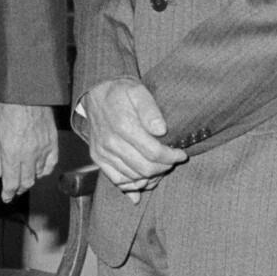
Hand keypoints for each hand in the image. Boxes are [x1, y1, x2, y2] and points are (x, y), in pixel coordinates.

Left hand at [0, 102, 56, 198]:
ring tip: (24, 179)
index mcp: (11, 153)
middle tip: (14, 190)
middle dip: (18, 189)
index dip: (8, 193)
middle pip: (25, 181)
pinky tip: (39, 169)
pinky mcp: (53, 143)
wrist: (26, 93)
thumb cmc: (7, 109)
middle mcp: (28, 154)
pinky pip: (51, 164)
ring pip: (38, 175)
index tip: (6, 197)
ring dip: (30, 179)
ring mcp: (43, 149)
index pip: (11, 182)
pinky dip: (44, 170)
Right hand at [79, 78, 184, 198]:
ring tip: (161, 167)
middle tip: (172, 161)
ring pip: (132, 178)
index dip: (171, 157)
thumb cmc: (120, 92)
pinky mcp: (98, 158)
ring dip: (151, 177)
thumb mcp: (138, 91)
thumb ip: (150, 109)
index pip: (154, 153)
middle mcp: (111, 143)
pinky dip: (133, 184)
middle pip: (144, 169)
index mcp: (124, 126)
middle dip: (164, 168)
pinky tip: (145, 178)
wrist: (95, 93)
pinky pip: (117, 181)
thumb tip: (161, 130)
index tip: (181, 154)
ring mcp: (103, 152)